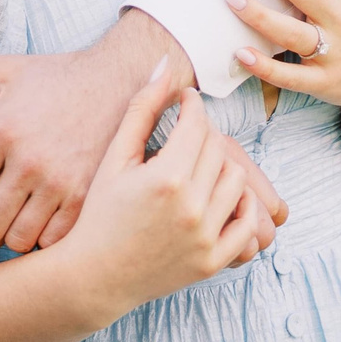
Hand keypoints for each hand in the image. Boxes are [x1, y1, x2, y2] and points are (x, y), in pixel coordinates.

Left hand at [0, 16, 286, 253]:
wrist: (124, 79)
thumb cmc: (60, 77)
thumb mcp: (8, 69)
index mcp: (3, 131)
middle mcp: (30, 161)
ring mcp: (62, 183)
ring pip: (18, 240)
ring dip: (12, 236)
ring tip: (14, 222)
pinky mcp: (89, 198)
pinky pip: (53, 242)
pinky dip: (44, 240)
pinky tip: (44, 223)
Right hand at [52, 61, 272, 312]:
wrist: (94, 276)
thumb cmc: (100, 213)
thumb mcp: (114, 158)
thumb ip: (141, 109)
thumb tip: (164, 66)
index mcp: (166, 177)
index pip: (198, 123)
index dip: (193, 105)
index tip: (185, 101)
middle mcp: (191, 207)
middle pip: (219, 147)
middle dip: (204, 133)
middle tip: (187, 134)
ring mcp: (205, 237)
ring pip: (236, 179)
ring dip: (221, 165)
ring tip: (198, 164)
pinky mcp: (213, 261)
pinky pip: (246, 223)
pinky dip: (239, 206)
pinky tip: (216, 195)